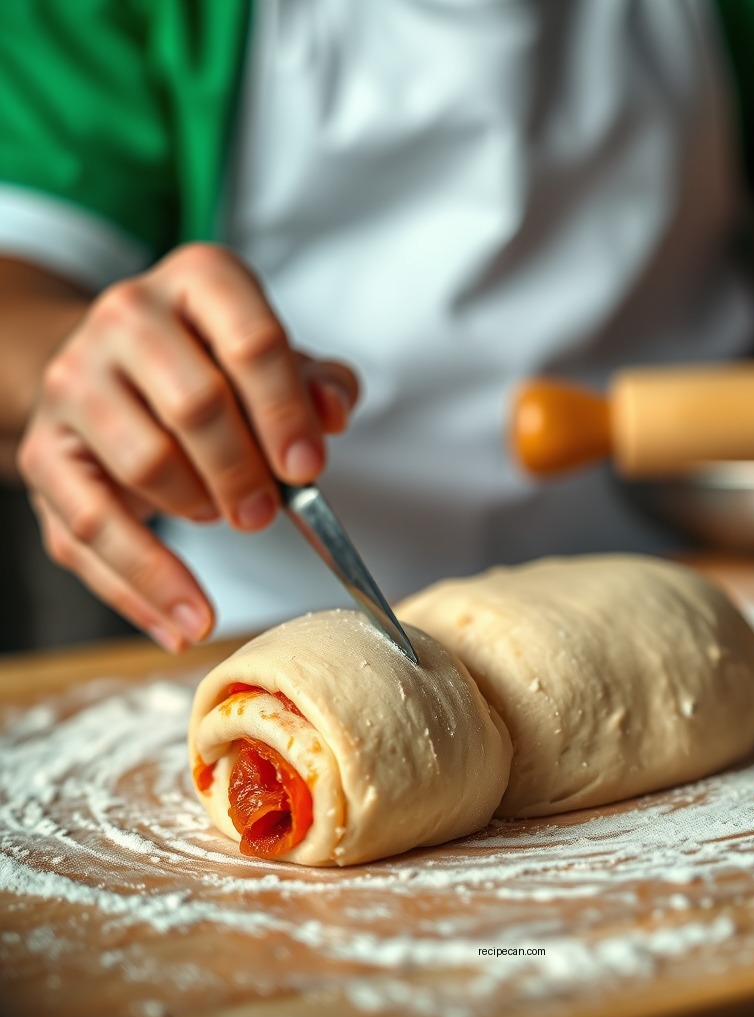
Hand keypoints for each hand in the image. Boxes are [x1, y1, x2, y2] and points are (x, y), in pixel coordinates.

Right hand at [17, 243, 358, 650]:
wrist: (118, 367)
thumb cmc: (216, 365)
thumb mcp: (278, 359)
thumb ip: (320, 384)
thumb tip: (332, 416)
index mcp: (200, 282)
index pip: (252, 341)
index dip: (286, 411)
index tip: (308, 468)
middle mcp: (129, 317)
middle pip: (196, 405)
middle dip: (243, 472)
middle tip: (267, 511)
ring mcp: (77, 382)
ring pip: (145, 463)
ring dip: (198, 508)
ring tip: (225, 515)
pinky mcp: (45, 451)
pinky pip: (91, 530)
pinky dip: (145, 585)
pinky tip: (186, 621)